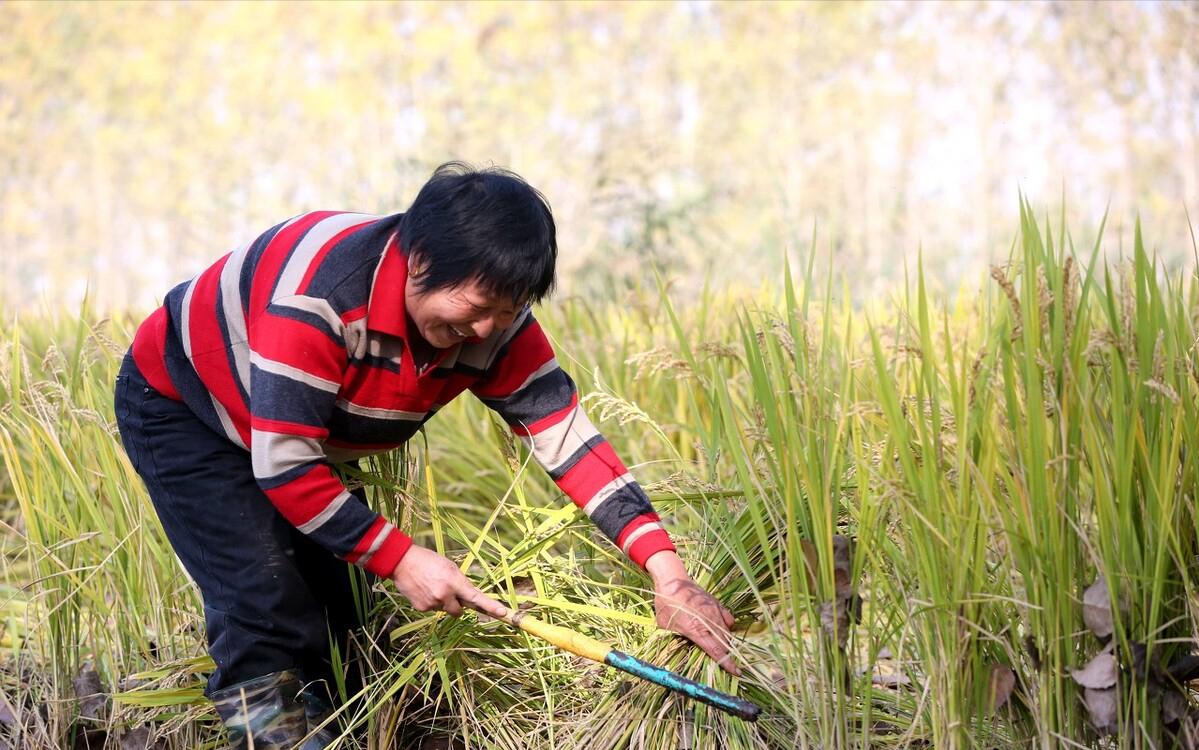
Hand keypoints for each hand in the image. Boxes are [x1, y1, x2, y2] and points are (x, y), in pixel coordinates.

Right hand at [391, 544, 507, 618]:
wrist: (402, 562)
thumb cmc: (428, 560)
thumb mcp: (449, 567)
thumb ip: (460, 582)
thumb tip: (469, 596)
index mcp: (454, 581)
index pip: (476, 597)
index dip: (491, 606)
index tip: (504, 613)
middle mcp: (444, 595)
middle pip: (459, 611)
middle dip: (457, 605)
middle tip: (449, 592)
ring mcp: (432, 603)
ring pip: (445, 610)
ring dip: (442, 602)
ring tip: (431, 585)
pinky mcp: (421, 608)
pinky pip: (432, 609)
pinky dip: (430, 602)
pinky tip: (423, 589)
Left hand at [645, 551, 740, 676]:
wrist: (673, 580)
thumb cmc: (665, 603)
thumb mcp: (664, 625)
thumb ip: (674, 638)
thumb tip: (678, 647)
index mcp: (696, 630)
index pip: (716, 651)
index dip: (727, 663)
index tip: (736, 672)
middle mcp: (709, 622)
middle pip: (725, 644)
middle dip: (728, 655)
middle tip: (726, 661)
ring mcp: (715, 612)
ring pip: (728, 632)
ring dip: (727, 641)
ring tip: (721, 646)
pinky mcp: (717, 604)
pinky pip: (729, 619)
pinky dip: (727, 626)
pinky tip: (721, 628)